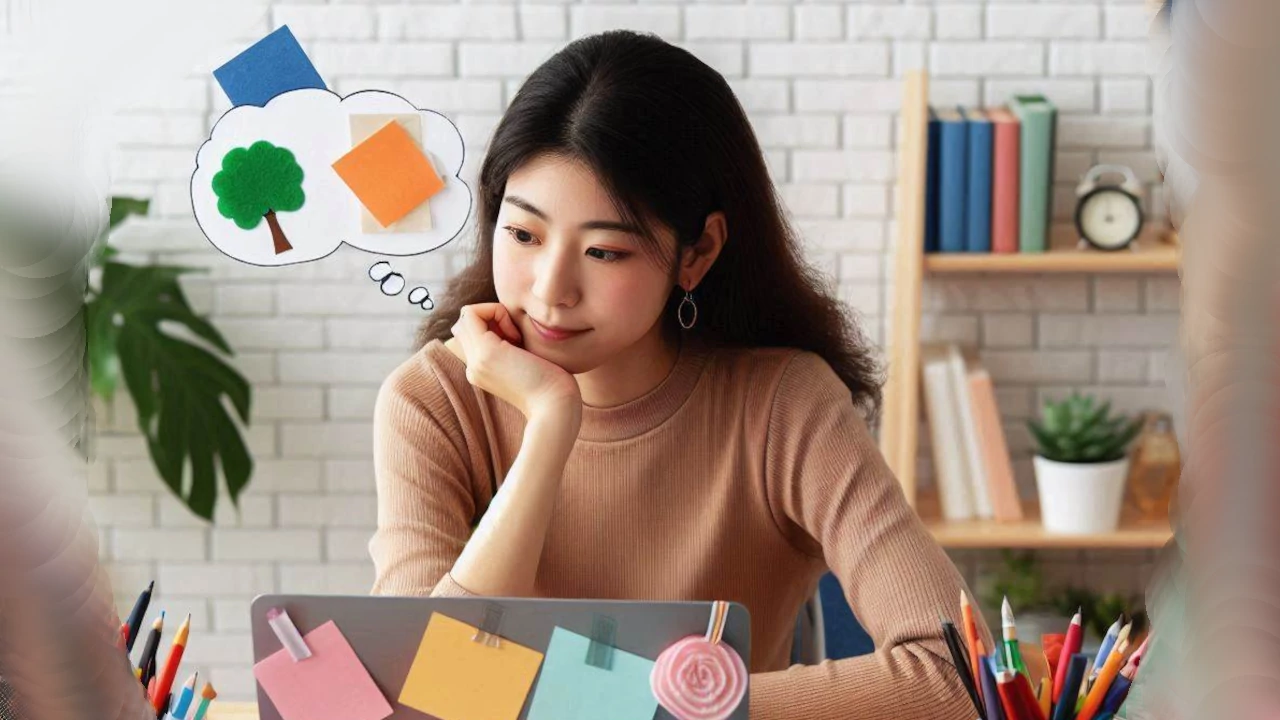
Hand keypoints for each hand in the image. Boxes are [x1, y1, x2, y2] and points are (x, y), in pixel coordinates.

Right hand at [446, 303, 581, 419]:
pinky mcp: (486, 353)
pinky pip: (472, 313)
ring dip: (493, 313)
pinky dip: (495, 311)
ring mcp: (476, 361)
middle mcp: (473, 366)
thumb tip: (516, 327)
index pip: (471, 331)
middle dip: (492, 316)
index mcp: (481, 371)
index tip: (519, 338)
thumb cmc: (555, 385)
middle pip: (465, 322)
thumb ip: (516, 347)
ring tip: (517, 335)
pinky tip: (517, 334)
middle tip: (517, 335)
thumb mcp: (530, 363)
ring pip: (466, 315)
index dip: (493, 322)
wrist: (557, 408)